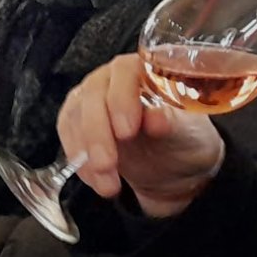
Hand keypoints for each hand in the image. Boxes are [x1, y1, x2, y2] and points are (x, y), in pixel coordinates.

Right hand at [57, 53, 224, 217]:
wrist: (171, 166)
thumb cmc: (183, 139)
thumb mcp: (187, 133)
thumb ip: (173, 122)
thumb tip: (157, 118)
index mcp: (144, 70)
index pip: (125, 71)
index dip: (122, 99)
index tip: (127, 131)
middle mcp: (112, 78)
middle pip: (94, 96)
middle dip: (98, 134)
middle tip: (108, 165)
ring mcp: (90, 97)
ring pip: (76, 118)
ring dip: (87, 154)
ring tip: (108, 185)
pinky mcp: (76, 120)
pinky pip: (68, 136)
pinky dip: (80, 162)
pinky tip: (96, 180)